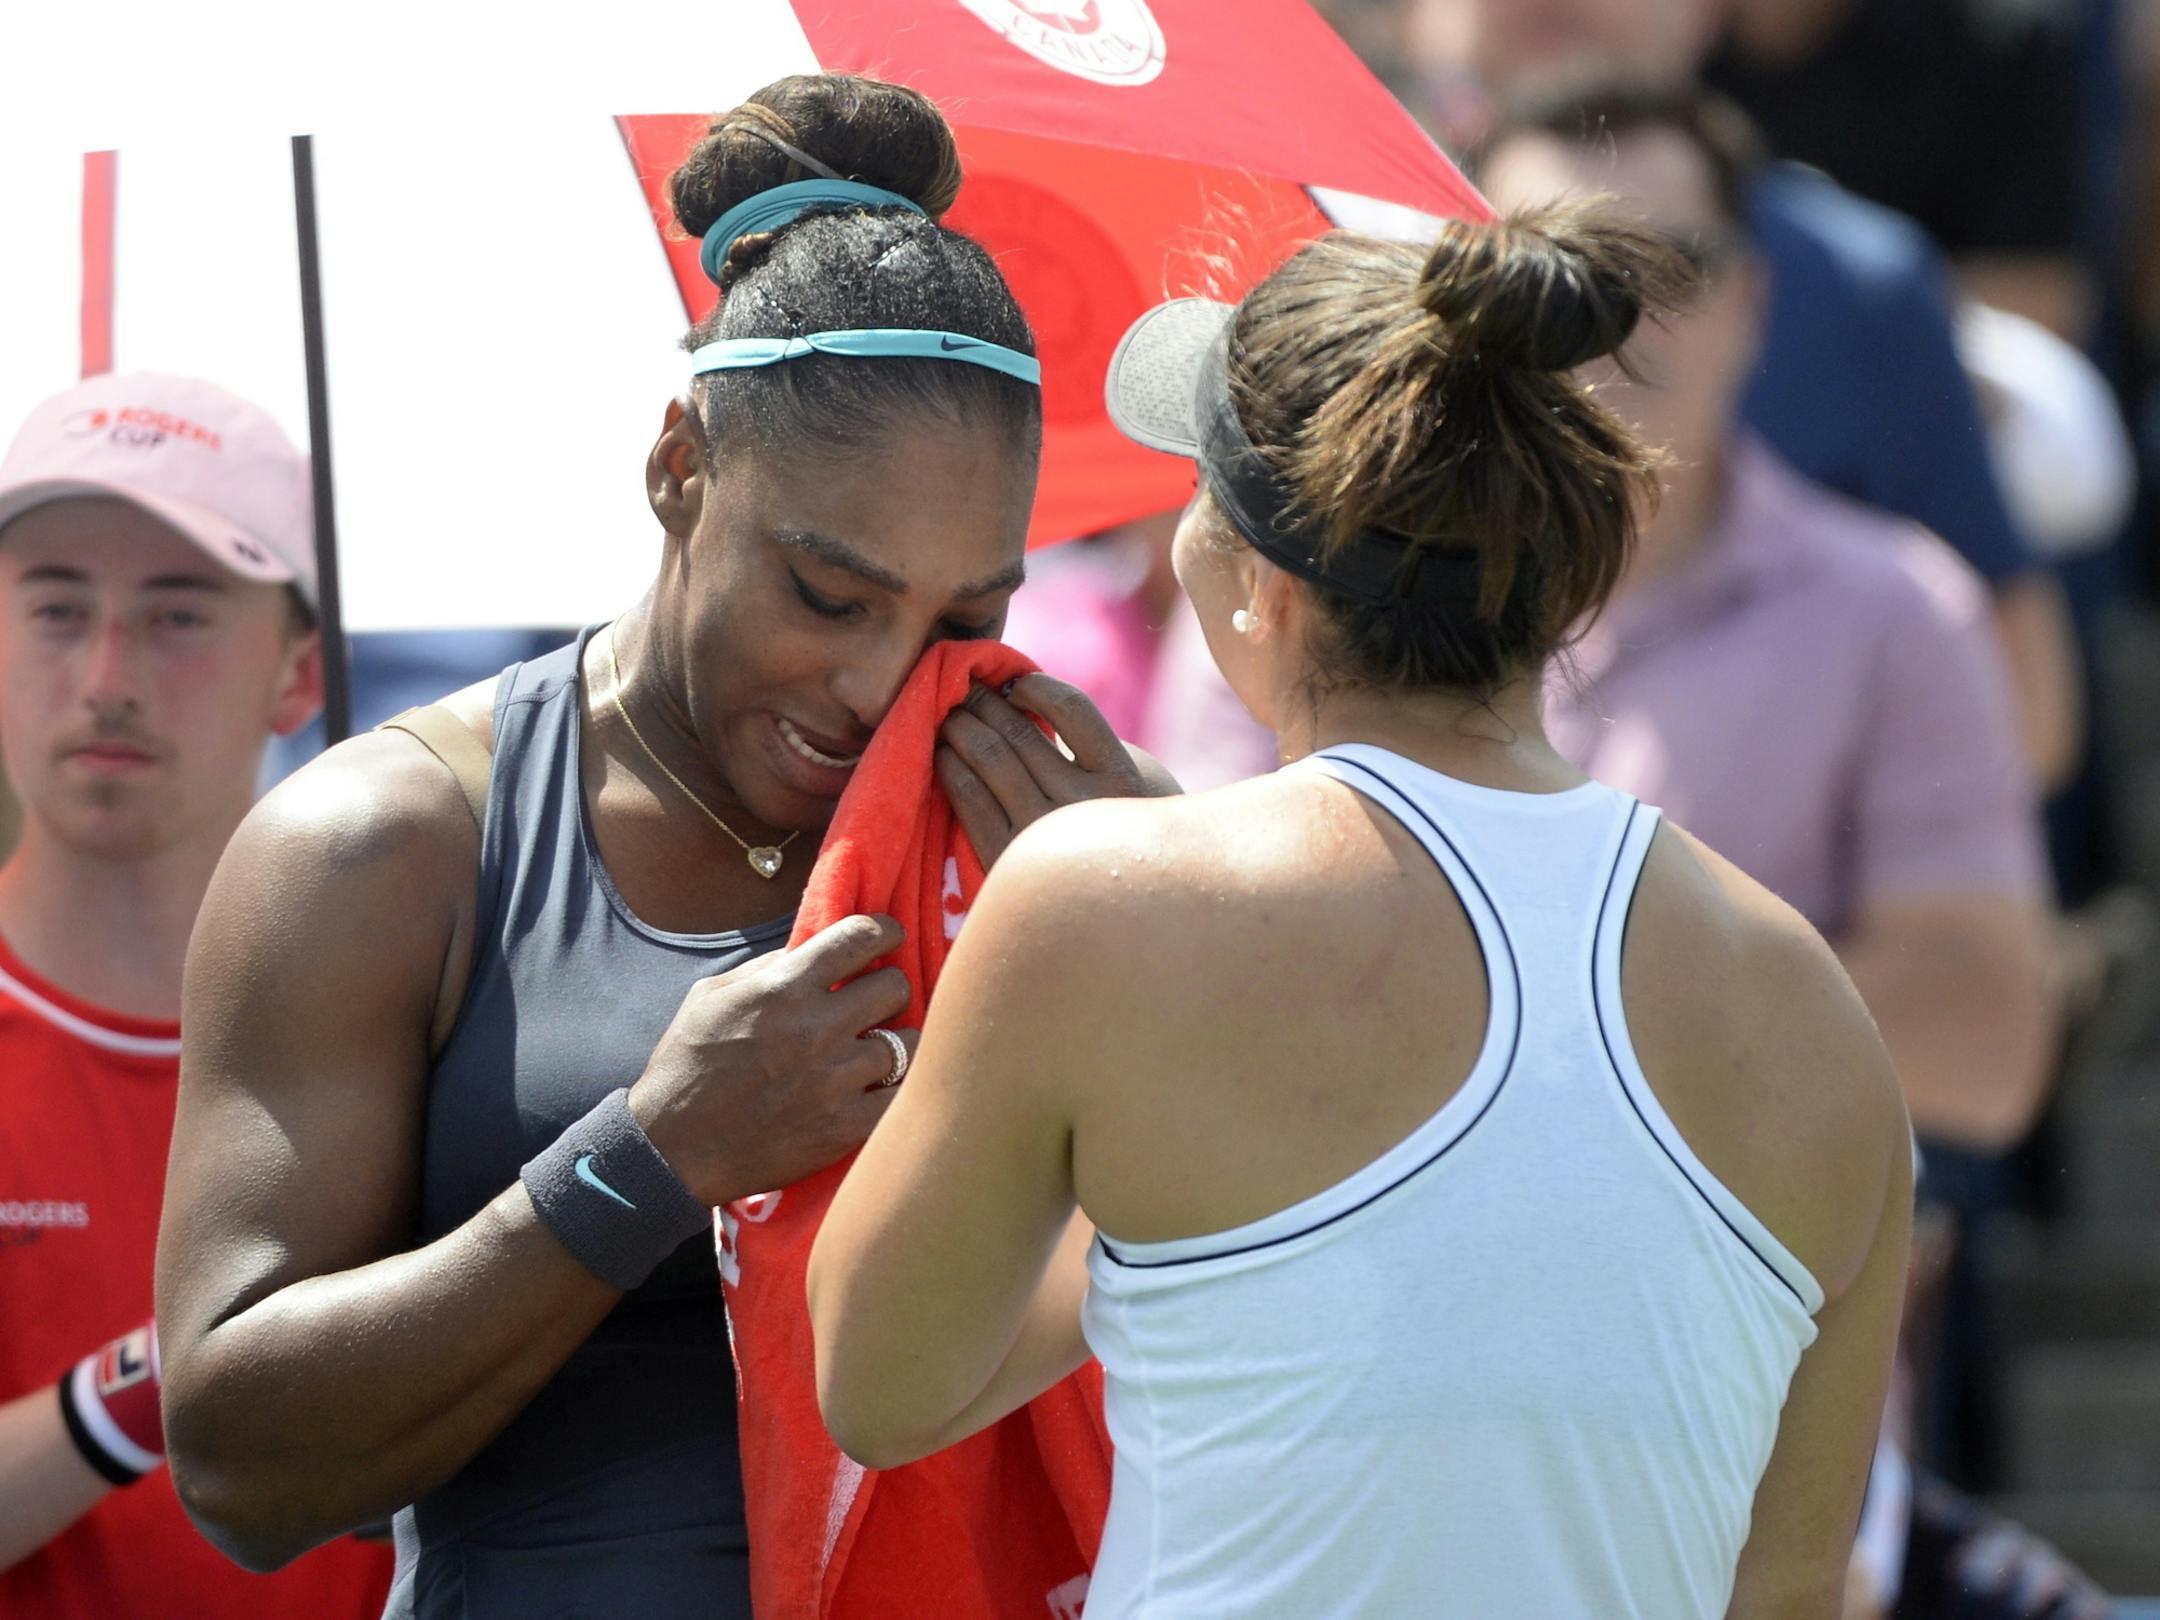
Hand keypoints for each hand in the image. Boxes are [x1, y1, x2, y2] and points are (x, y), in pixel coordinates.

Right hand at [627, 915, 916, 1204]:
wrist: (672, 1150)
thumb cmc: (686, 1067)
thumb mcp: (711, 996)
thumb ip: (767, 968)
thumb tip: (809, 950)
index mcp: (784, 988)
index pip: (861, 937)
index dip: (885, 930)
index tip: (890, 935)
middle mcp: (817, 1027)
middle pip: (895, 986)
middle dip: (888, 989)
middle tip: (876, 1003)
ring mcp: (836, 1079)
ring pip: (909, 1043)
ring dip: (897, 1043)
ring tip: (879, 1051)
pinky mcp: (846, 1127)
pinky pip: (903, 1096)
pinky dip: (897, 1090)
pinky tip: (880, 1089)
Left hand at [936, 674, 1176, 868]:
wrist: (1111, 919)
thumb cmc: (1121, 840)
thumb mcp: (1131, 788)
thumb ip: (1096, 748)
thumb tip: (1036, 707)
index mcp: (1120, 779)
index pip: (1071, 709)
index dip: (1035, 687)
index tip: (1016, 685)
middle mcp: (1082, 806)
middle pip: (1021, 734)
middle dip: (985, 702)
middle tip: (964, 688)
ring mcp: (1040, 836)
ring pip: (990, 760)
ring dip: (961, 729)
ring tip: (949, 716)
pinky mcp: (1004, 862)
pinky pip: (969, 800)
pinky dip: (950, 768)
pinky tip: (944, 755)